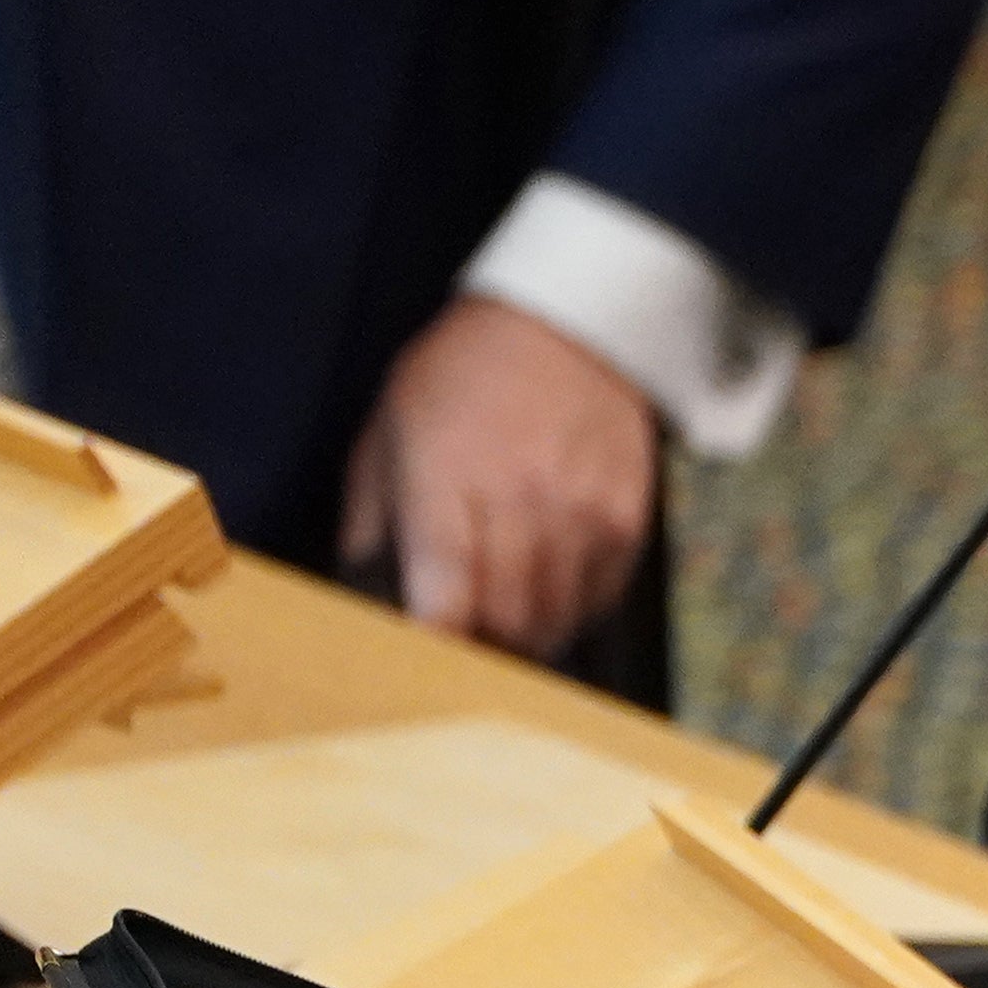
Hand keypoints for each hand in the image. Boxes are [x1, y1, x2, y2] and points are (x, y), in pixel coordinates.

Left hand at [341, 294, 659, 655]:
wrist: (565, 323)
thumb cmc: (461, 375)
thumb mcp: (389, 430)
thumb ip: (372, 517)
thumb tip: (361, 595)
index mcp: (447, 479)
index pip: (445, 599)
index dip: (433, 648)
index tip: (419, 663)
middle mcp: (520, 501)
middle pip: (502, 622)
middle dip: (477, 650)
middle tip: (459, 650)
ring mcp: (580, 512)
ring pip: (553, 619)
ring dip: (524, 638)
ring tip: (503, 630)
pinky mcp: (625, 517)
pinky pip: (599, 596)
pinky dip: (571, 611)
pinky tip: (548, 595)